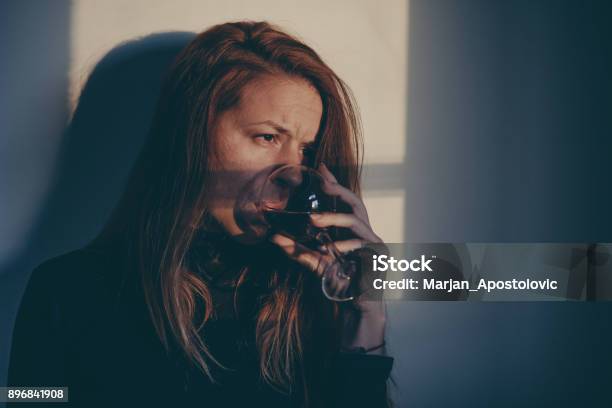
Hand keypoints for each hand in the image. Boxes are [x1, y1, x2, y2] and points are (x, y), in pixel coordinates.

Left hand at [270, 163, 386, 351]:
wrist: (356, 306)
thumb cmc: (338, 281)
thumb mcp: (314, 262)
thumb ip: (297, 249)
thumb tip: (272, 238)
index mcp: (352, 229)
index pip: (344, 200)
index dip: (334, 183)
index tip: (321, 168)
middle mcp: (365, 231)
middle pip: (355, 202)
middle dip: (338, 191)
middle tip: (321, 186)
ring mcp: (374, 242)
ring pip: (357, 220)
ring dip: (334, 218)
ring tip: (313, 220)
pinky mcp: (378, 257)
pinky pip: (361, 245)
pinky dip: (345, 246)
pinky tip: (332, 250)